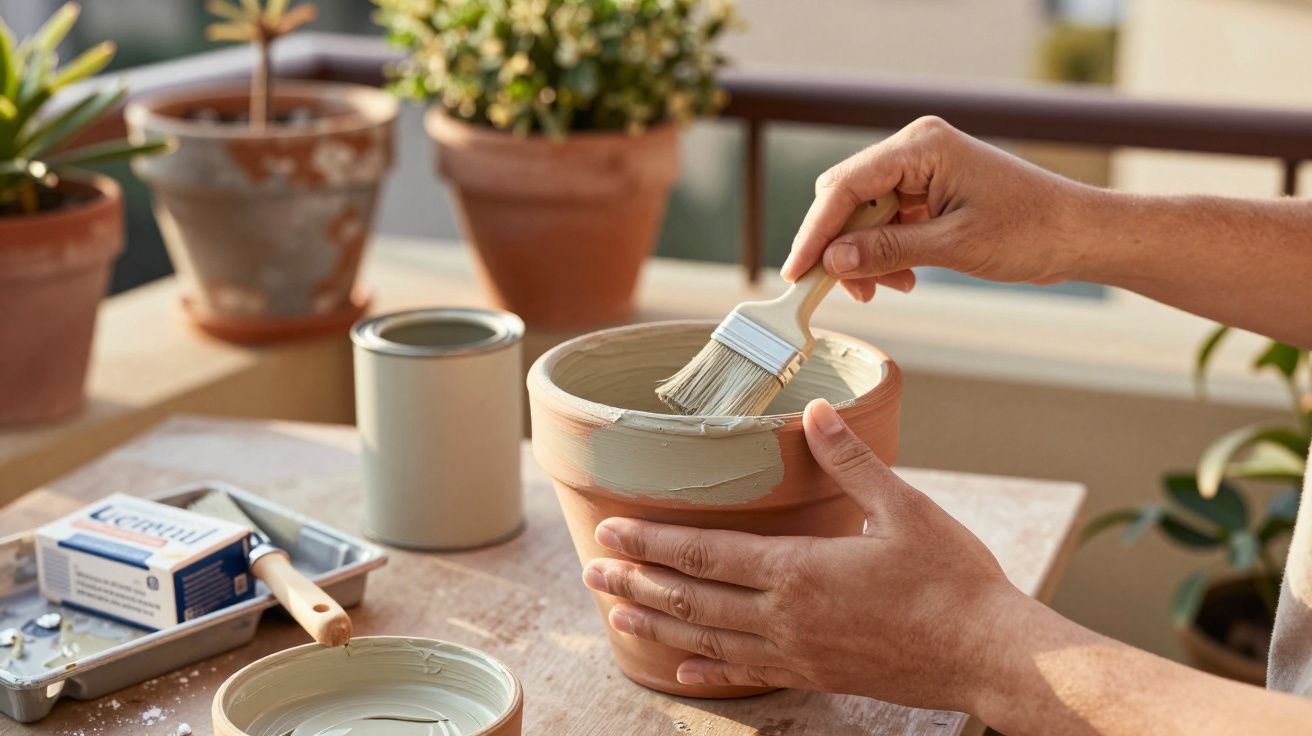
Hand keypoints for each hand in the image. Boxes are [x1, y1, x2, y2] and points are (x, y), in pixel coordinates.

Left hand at [581, 397, 1031, 713]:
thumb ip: (851, 462)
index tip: (613, 529)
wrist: (989, 654)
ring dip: (656, 624)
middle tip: (592, 569)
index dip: (653, 541)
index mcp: (799, 571)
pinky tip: (680, 670)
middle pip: (691, 599)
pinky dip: (708, 671)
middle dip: (636, 581)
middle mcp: (786, 616)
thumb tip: (815, 414)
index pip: (705, 554)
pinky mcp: (817, 674)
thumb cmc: (953, 579)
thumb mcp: (904, 507)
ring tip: (615, 611)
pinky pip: (748, 673)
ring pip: (708, 638)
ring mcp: (797, 652)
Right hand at [780, 116, 1094, 301]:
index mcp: (921, 147)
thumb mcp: (953, 246)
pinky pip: (885, 220)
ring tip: (885, 288)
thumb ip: (887, 251)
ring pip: (862, 213)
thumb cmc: (1030, 231)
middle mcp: (915, 149)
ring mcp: (921, 168)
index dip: (816, 231)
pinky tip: (901, 278)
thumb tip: (831, 262)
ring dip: (863, 254)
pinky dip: (884, 252)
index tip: (797, 271)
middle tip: (842, 289)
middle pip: (846, 197)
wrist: (1078, 234)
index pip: (845, 186)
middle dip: (839, 245)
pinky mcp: (928, 189)